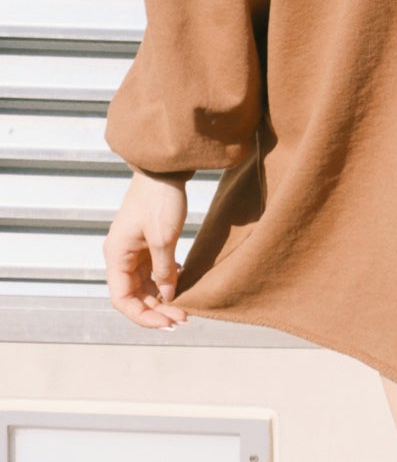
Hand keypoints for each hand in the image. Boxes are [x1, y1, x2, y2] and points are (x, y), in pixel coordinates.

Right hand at [103, 170, 188, 328]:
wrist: (164, 169)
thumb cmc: (160, 200)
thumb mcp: (164, 238)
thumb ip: (164, 271)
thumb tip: (167, 296)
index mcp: (116, 256)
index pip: (122, 300)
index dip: (143, 316)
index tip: (167, 323)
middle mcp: (120, 256)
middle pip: (134, 295)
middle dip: (157, 310)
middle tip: (182, 319)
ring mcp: (133, 249)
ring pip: (144, 285)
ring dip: (162, 297)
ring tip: (184, 308)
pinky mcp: (145, 242)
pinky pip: (151, 270)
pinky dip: (165, 280)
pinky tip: (181, 282)